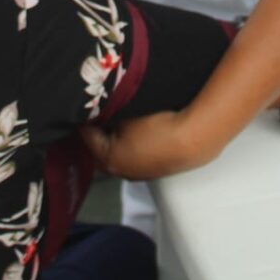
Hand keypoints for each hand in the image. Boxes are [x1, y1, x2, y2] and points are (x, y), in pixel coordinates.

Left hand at [80, 108, 218, 180]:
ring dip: (116, 139)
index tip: (86, 106)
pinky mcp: (156, 171)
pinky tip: (139, 132)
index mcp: (108, 159)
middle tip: (100, 113)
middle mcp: (120, 171)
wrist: (193, 138)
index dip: (85, 119)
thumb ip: (110, 112)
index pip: (86, 136)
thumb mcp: (127, 112)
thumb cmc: (158, 125)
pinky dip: (131, 145)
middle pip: (100, 149)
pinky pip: (135, 156)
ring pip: (118, 154)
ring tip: (120, 119)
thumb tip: (103, 109)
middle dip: (99, 132)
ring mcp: (139, 174)